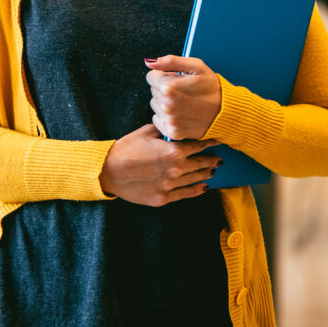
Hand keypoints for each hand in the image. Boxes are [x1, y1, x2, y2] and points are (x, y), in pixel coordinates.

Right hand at [98, 124, 220, 206]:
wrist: (108, 171)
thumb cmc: (125, 149)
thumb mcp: (146, 132)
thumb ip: (164, 131)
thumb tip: (174, 128)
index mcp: (173, 150)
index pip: (198, 145)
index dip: (210, 142)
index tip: (217, 141)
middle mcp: (176, 169)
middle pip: (201, 163)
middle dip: (211, 159)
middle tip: (219, 157)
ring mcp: (170, 185)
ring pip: (196, 178)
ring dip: (206, 173)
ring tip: (213, 169)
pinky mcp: (163, 198)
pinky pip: (186, 194)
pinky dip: (197, 190)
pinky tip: (205, 187)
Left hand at [145, 55, 222, 140]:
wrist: (227, 112)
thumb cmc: (213, 88)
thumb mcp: (196, 66)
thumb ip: (170, 61)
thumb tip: (149, 62)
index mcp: (169, 87)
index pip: (151, 77)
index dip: (164, 76)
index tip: (177, 79)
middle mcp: (166, 104)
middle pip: (153, 91)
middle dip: (165, 89)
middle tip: (183, 91)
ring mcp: (169, 120)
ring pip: (155, 106)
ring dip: (165, 103)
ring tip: (183, 103)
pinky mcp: (172, 132)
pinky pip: (158, 121)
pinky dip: (166, 117)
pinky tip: (181, 113)